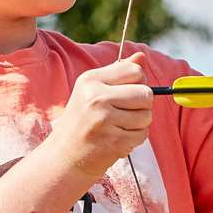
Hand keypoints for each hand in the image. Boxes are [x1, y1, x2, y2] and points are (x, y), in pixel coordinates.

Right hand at [44, 54, 154, 179]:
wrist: (64, 156)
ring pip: (147, 115)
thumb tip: (142, 56)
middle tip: (126, 112)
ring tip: (120, 126)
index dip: (138, 82)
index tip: (127, 93)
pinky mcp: (113, 141)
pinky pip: (142, 134)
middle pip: (146, 94)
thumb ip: (119, 72)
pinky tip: (118, 138)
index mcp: (91, 80)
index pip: (135, 71)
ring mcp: (104, 120)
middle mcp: (96, 97)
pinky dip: (135, 138)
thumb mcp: (93, 90)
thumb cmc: (82, 119)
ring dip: (140, 123)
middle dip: (142, 104)